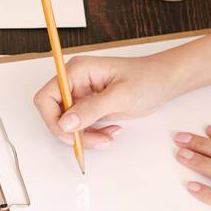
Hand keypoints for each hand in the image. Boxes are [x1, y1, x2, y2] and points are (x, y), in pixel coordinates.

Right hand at [33, 53, 183, 148]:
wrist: (164, 82)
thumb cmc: (147, 79)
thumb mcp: (121, 95)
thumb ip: (91, 109)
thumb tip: (66, 123)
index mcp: (77, 71)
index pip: (46, 97)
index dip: (52, 118)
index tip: (70, 132)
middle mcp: (75, 83)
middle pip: (54, 114)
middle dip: (71, 132)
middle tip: (93, 139)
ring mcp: (81, 96)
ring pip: (67, 125)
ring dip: (84, 136)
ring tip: (107, 137)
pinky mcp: (90, 108)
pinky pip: (81, 127)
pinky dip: (92, 135)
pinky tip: (110, 132)